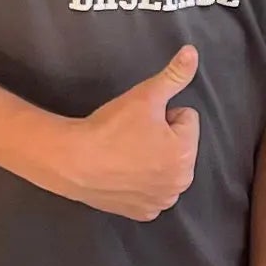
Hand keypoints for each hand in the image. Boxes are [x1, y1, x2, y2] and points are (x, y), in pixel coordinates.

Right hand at [59, 47, 200, 220]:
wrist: (73, 160)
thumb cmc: (111, 127)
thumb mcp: (146, 95)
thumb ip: (174, 75)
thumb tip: (193, 52)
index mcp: (186, 153)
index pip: (186, 118)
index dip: (163, 113)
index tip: (140, 120)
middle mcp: (180, 183)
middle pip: (178, 145)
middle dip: (161, 138)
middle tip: (131, 136)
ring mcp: (161, 201)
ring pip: (165, 168)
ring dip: (153, 160)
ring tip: (125, 153)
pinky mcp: (143, 213)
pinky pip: (151, 190)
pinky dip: (141, 182)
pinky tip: (123, 174)